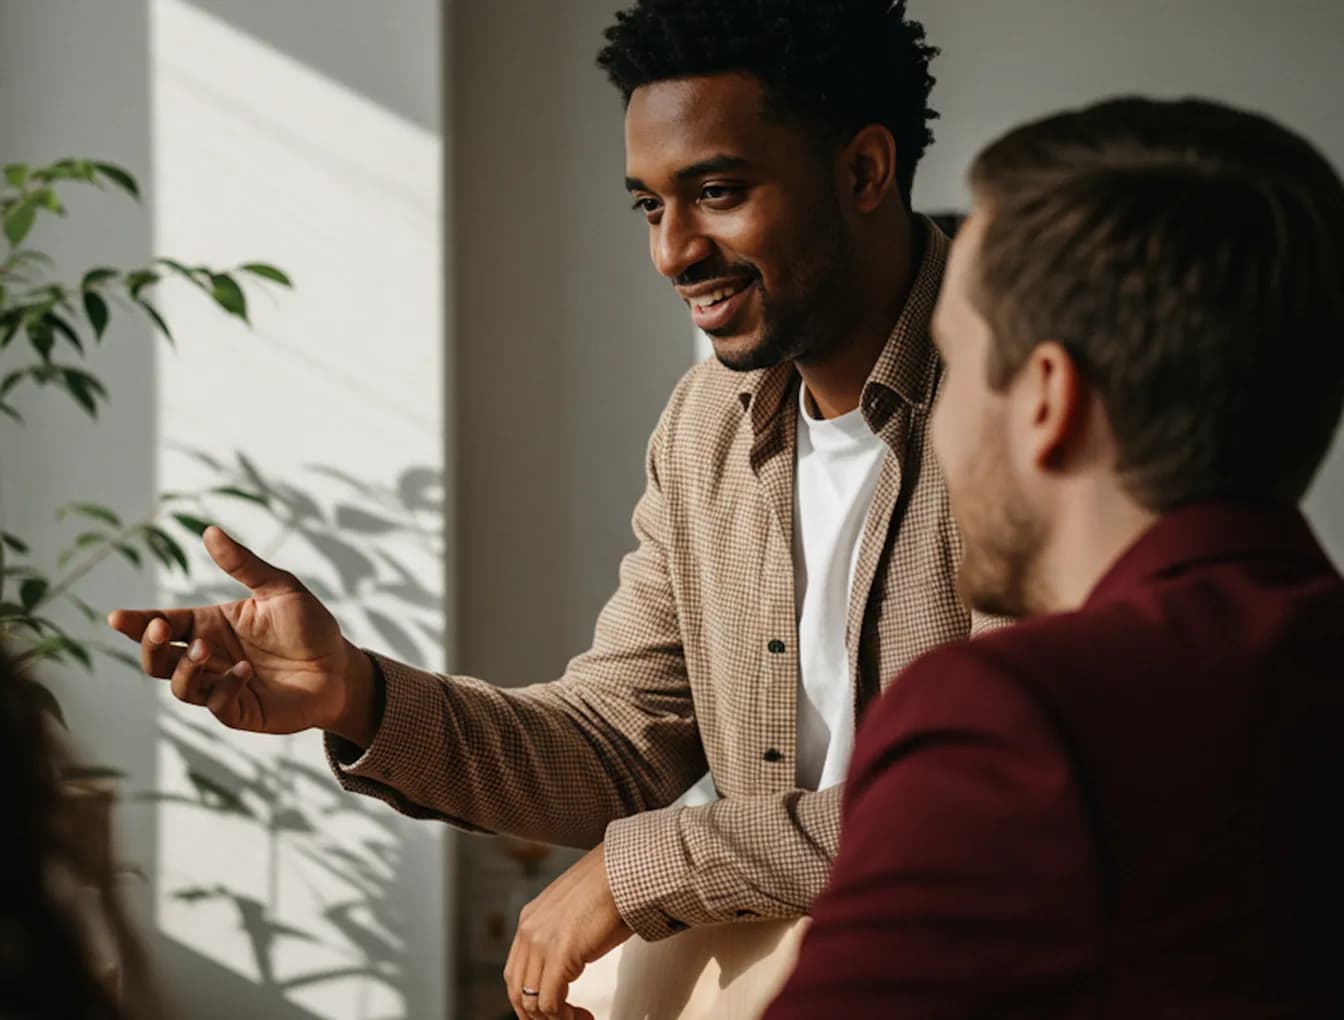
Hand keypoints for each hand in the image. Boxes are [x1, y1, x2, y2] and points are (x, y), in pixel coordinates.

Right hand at [107, 526, 378, 743]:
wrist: (341, 666)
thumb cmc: (310, 625)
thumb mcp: (280, 588)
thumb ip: (245, 565)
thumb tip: (210, 531)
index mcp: (211, 625)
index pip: (164, 623)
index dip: (138, 622)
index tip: (116, 617)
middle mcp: (209, 657)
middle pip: (158, 658)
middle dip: (150, 646)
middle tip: (159, 630)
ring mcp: (221, 686)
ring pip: (178, 685)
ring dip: (186, 668)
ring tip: (207, 650)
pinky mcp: (239, 710)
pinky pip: (215, 704)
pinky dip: (224, 688)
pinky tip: (246, 672)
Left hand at [503, 842, 631, 1019]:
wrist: (625, 871)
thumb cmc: (611, 887)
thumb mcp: (575, 911)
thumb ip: (563, 932)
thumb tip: (571, 960)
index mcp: (530, 919)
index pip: (516, 972)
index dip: (531, 999)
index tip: (555, 1010)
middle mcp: (529, 931)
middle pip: (517, 991)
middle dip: (537, 1016)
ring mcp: (541, 942)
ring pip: (531, 1002)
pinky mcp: (559, 953)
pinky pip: (550, 1002)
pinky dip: (564, 1018)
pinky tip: (582, 1016)